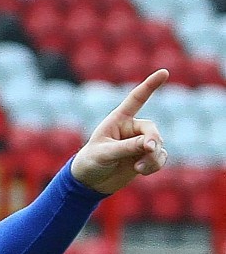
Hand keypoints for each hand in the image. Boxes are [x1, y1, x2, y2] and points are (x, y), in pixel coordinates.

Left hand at [70, 69, 168, 193]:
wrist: (89, 181)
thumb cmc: (91, 162)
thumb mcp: (105, 154)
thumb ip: (127, 147)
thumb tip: (152, 145)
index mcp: (118, 120)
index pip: (136, 99)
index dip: (150, 86)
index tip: (164, 72)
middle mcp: (131, 129)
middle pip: (152, 129)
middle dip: (153, 141)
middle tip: (148, 150)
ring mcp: (139, 143)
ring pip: (158, 145)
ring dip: (153, 157)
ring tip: (139, 168)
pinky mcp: (145, 157)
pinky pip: (160, 158)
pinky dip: (155, 165)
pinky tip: (142, 171)